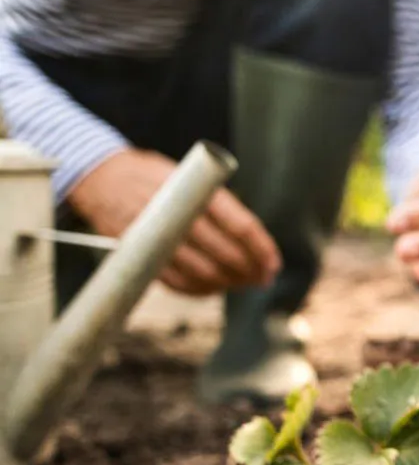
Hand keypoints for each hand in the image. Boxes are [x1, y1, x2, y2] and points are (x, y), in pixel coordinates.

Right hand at [67, 147, 279, 296]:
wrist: (100, 176)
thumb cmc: (153, 175)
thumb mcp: (188, 174)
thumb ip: (217, 203)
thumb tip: (253, 240)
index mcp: (194, 191)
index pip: (240, 226)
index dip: (262, 249)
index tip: (273, 264)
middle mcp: (176, 214)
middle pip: (225, 253)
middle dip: (250, 270)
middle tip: (263, 278)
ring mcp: (156, 237)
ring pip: (202, 272)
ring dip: (228, 283)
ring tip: (243, 284)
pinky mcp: (139, 254)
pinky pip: (176, 282)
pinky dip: (199, 289)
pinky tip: (214, 287)